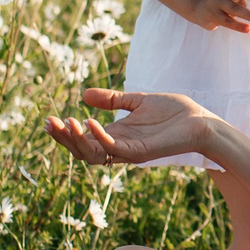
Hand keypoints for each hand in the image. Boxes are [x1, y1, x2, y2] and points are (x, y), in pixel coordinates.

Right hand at [47, 88, 221, 166]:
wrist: (201, 121)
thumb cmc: (174, 112)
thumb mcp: (138, 100)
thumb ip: (113, 99)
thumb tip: (84, 95)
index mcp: (117, 135)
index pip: (84, 139)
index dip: (65, 132)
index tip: (48, 120)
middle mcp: (120, 146)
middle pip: (82, 150)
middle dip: (64, 138)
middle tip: (49, 123)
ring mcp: (129, 151)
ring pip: (94, 154)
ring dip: (77, 140)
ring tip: (65, 123)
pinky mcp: (141, 152)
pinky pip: (114, 149)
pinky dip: (100, 136)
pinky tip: (90, 121)